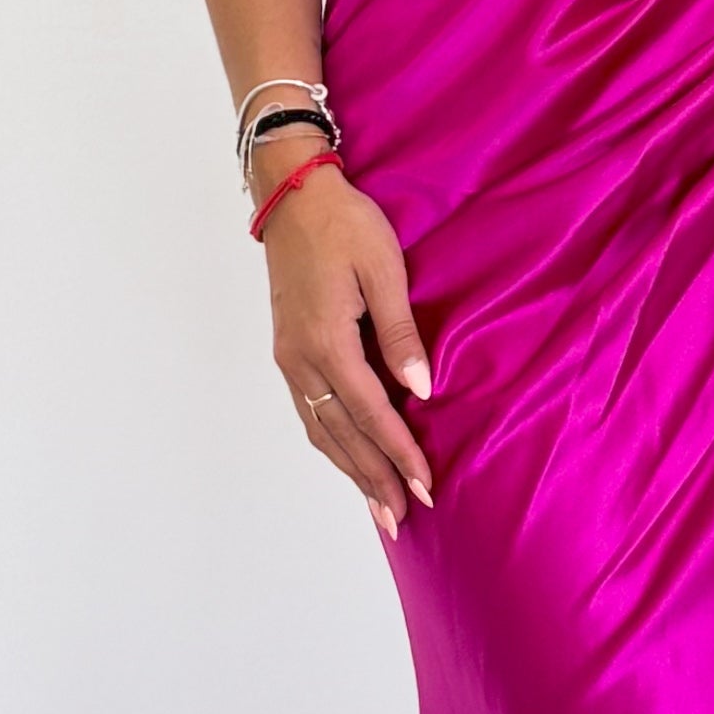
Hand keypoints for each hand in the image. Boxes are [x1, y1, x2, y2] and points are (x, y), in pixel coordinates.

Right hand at [264, 170, 434, 542]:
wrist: (292, 195)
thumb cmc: (343, 224)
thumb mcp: (383, 270)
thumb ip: (400, 334)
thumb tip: (420, 391)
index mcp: (326, 342)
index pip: (370, 414)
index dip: (399, 453)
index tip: (425, 485)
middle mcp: (300, 360)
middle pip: (341, 435)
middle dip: (374, 478)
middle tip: (403, 518)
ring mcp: (289, 358)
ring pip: (320, 430)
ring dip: (349, 470)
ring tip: (379, 506)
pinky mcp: (288, 350)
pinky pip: (309, 412)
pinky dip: (330, 443)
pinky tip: (347, 458)